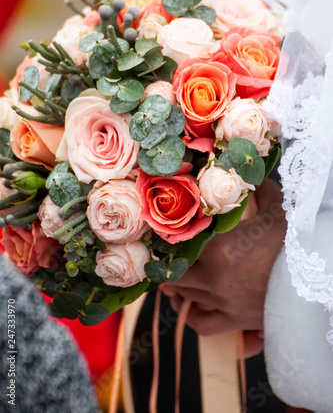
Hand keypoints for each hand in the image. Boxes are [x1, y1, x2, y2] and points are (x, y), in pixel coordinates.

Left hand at [161, 179, 285, 340]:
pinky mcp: (233, 320)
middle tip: (167, 255)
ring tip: (172, 277)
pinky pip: (202, 324)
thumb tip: (259, 178)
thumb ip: (264, 192)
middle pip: (175, 272)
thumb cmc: (294, 247)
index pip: (181, 241)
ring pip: (183, 295)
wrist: (315, 286)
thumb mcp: (279, 212)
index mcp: (219, 248)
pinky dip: (191, 316)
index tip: (163, 231)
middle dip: (169, 263)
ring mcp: (222, 301)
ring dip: (175, 286)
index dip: (168, 236)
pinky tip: (186, 307)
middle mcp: (213, 276)